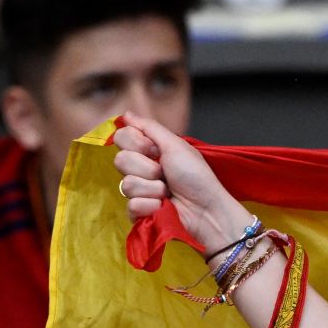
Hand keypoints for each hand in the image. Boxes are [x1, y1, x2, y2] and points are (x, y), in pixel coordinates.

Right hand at [113, 113, 253, 253]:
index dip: (137, 143)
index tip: (156, 150)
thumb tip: (127, 114)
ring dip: (153, 188)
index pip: (121, 138)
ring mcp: (139, 192)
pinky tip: (164, 206)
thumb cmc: (196, 177)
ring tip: (169, 192)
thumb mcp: (176, 145)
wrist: (207, 209)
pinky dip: (152, 205)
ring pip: (126, 184)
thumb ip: (150, 128)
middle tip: (165, 173)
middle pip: (120, 160)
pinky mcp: (140, 213)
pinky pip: (132, 205)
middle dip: (147, 167)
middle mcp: (140, 170)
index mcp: (147, 152)